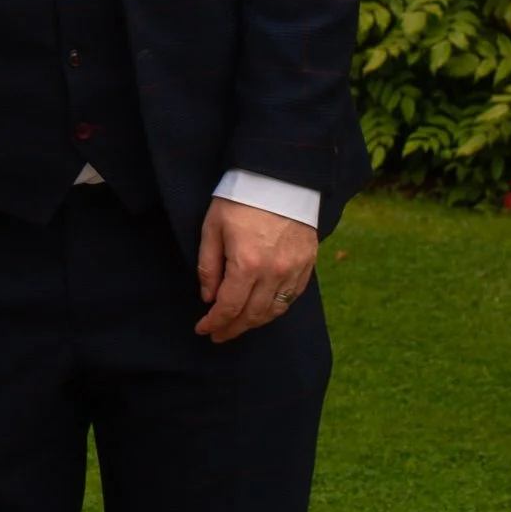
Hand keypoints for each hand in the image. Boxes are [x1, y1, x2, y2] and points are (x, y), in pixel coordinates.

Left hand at [195, 197, 317, 343]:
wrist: (280, 176)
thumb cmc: (240, 198)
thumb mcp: (213, 227)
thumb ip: (208, 265)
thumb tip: (209, 297)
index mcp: (246, 264)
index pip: (229, 307)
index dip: (214, 323)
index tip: (203, 329)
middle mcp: (273, 272)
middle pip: (252, 315)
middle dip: (232, 328)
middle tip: (219, 335)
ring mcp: (294, 269)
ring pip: (274, 310)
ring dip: (254, 322)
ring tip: (239, 325)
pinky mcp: (308, 263)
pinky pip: (292, 297)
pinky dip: (276, 308)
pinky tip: (264, 310)